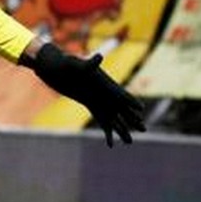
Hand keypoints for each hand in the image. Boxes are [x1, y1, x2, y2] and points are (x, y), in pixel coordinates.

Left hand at [23, 43, 145, 146]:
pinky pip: (103, 121)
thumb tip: (99, 57)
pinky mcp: (91, 105)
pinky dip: (107, 132)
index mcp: (104, 84)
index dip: (130, 101)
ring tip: (130, 142)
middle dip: (132, 119)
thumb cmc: (66, 64)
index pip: (120, 93)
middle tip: (144, 129)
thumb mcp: (76, 64)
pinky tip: (110, 144)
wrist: (56, 67)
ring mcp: (99, 101)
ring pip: (114, 118)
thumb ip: (89, 64)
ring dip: (122, 129)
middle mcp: (105, 93)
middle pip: (122, 108)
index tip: (140, 108)